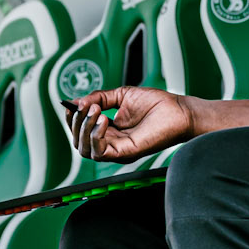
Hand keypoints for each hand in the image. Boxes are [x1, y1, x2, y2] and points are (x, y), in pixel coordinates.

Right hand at [64, 87, 195, 162]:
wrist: (178, 111)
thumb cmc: (157, 104)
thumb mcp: (121, 95)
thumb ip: (99, 97)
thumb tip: (77, 101)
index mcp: (110, 131)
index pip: (81, 131)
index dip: (72, 119)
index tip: (70, 105)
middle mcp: (111, 143)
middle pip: (79, 142)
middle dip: (76, 122)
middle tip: (86, 106)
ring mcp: (118, 150)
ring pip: (85, 149)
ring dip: (84, 128)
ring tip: (96, 111)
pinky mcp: (125, 153)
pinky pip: (99, 152)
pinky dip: (94, 136)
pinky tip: (103, 120)